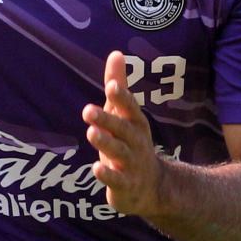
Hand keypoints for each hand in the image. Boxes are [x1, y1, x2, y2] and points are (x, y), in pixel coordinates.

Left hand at [83, 50, 162, 218]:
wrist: (153, 187)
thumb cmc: (132, 144)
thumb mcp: (125, 115)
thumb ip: (118, 86)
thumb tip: (116, 53)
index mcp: (136, 124)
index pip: (131, 108)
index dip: (123, 98)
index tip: (112, 86)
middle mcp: (136, 143)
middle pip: (123, 130)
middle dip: (108, 120)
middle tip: (88, 110)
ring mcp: (132, 165)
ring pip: (119, 153)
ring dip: (106, 143)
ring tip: (91, 133)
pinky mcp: (125, 185)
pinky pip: (118, 180)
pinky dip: (108, 175)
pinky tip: (97, 168)